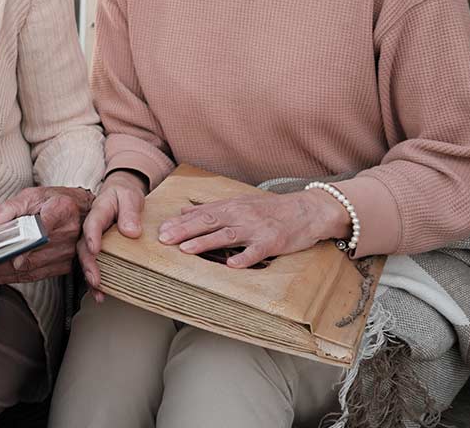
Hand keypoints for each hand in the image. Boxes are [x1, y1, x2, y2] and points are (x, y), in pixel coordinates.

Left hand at [0, 186, 94, 284]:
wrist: (78, 210)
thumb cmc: (52, 201)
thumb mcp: (32, 195)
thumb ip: (10, 207)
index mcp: (62, 210)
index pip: (45, 226)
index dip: (30, 241)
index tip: (16, 255)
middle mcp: (68, 233)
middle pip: (32, 253)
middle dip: (3, 260)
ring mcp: (66, 252)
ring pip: (30, 268)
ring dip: (3, 273)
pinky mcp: (63, 265)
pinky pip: (34, 275)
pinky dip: (12, 278)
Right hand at [76, 170, 146, 302]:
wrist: (121, 194)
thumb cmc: (124, 195)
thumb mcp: (130, 196)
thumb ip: (130, 211)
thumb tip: (131, 232)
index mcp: (98, 211)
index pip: (92, 223)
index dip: (92, 236)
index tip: (95, 249)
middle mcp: (91, 227)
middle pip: (84, 246)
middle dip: (88, 264)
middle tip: (95, 278)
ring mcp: (92, 239)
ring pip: (86, 258)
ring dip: (90, 275)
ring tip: (97, 290)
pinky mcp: (98, 249)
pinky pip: (94, 264)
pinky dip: (95, 281)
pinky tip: (100, 294)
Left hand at [156, 189, 350, 268]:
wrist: (307, 209)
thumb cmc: (271, 209)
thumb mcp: (239, 203)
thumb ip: (212, 208)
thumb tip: (184, 211)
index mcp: (231, 207)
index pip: (200, 214)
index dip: (179, 222)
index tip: (161, 230)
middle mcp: (240, 216)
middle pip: (208, 222)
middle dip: (185, 231)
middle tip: (164, 239)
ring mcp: (256, 229)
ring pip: (227, 235)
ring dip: (205, 242)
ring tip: (186, 249)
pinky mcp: (273, 242)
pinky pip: (256, 251)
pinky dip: (244, 258)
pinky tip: (231, 265)